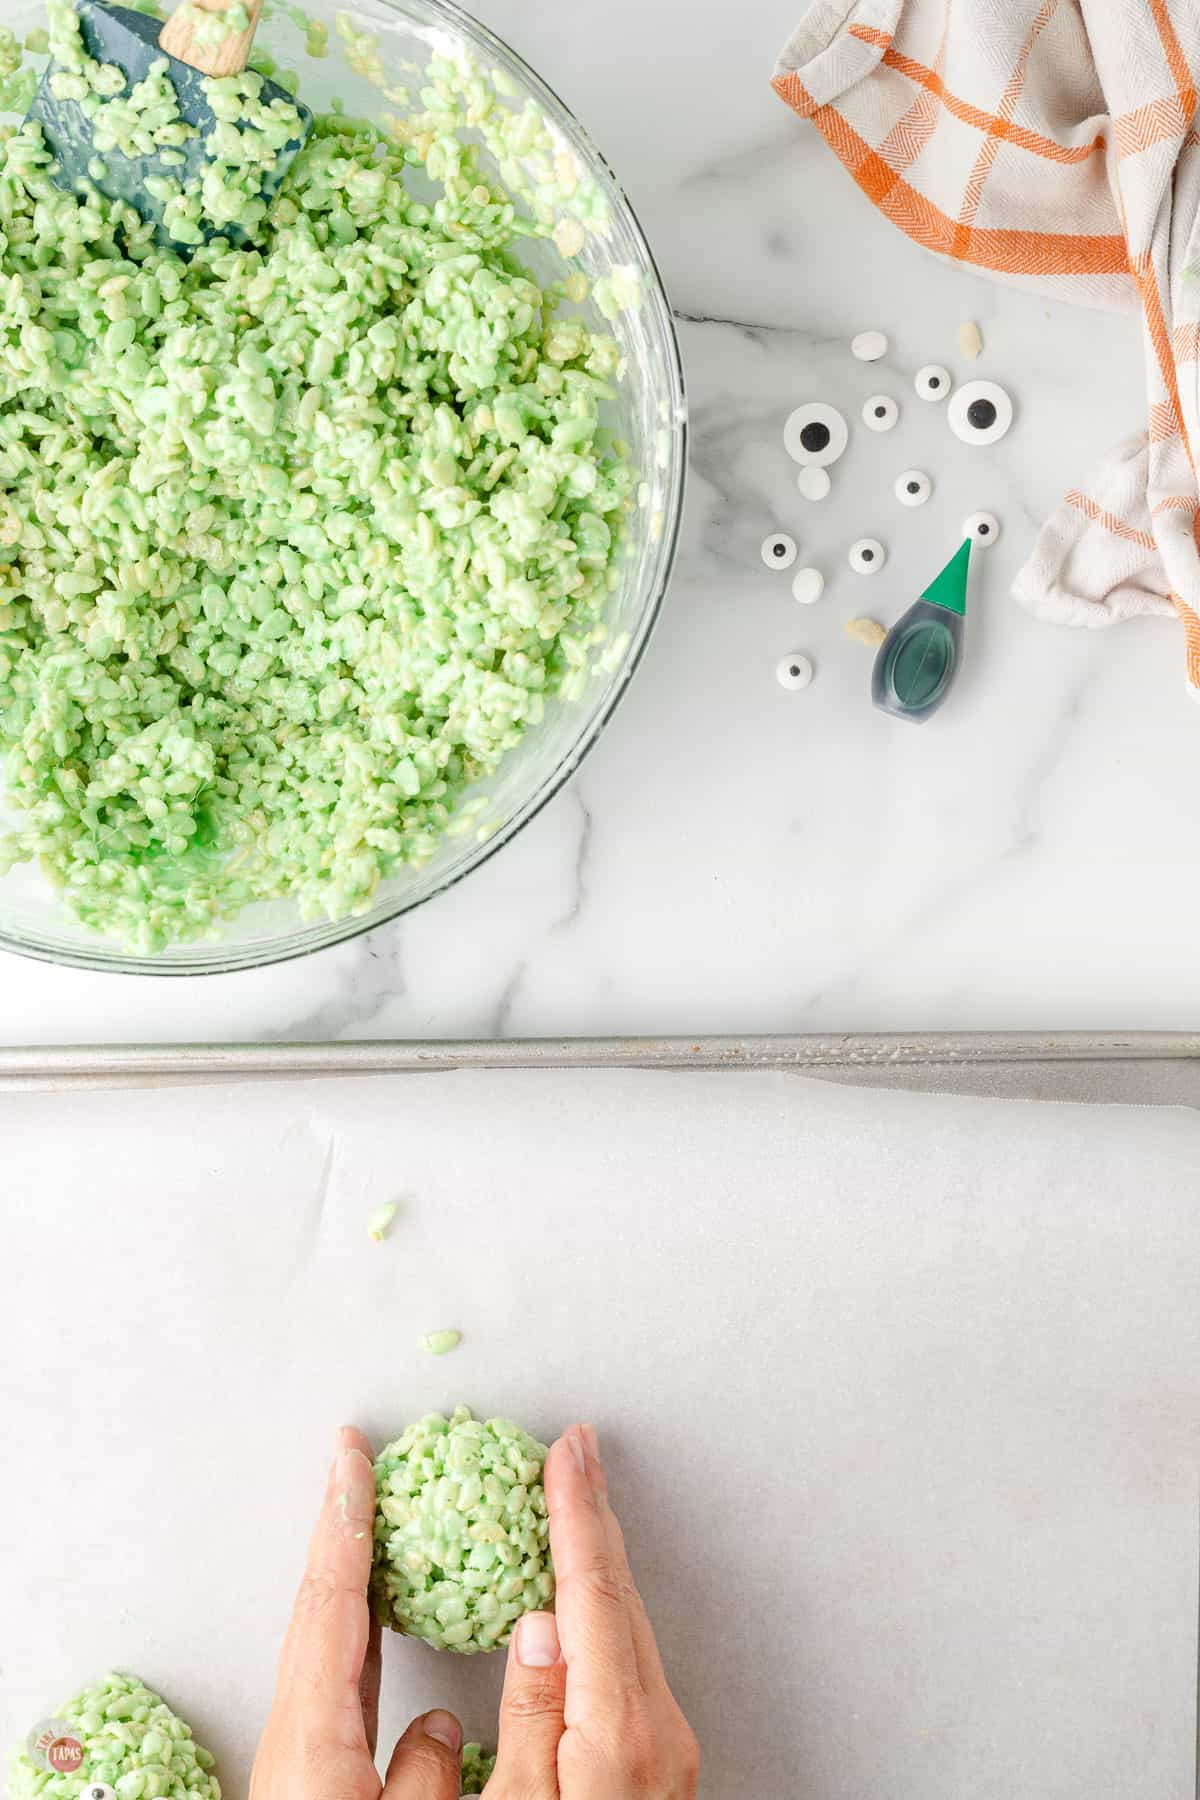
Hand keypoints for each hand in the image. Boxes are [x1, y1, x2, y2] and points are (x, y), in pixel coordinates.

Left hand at [251, 1426, 465, 1799]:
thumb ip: (429, 1776)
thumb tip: (441, 1722)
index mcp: (312, 1743)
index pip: (330, 1603)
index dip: (343, 1520)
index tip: (350, 1453)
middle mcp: (296, 1741)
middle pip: (318, 1610)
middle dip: (340, 1530)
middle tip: (358, 1463)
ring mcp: (300, 1761)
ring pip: (328, 1649)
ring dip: (352, 1581)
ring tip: (380, 1525)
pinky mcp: (312, 1785)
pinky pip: (340, 1687)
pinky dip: (361, 1638)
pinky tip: (384, 1635)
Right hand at [489, 1423, 699, 1797]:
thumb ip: (529, 1717)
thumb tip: (537, 1626)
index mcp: (620, 1730)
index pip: (592, 1593)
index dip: (575, 1513)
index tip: (566, 1452)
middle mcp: (657, 1728)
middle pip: (619, 1593)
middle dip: (593, 1512)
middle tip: (575, 1448)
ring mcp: (665, 1743)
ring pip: (628, 1621)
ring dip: (600, 1552)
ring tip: (578, 1499)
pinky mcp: (659, 1760)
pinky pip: (629, 1655)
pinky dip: (605, 1602)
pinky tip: (588, 1590)